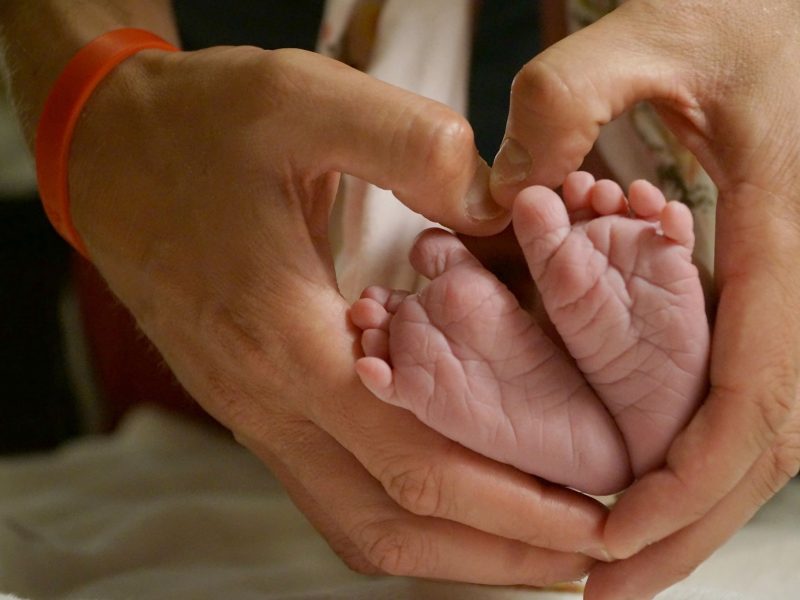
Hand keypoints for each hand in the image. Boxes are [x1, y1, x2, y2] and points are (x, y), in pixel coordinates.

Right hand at [67, 46, 604, 582]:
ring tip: (534, 543)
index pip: (413, 462)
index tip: (595, 518)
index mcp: (286, 338)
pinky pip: (334, 491)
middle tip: (587, 550)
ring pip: (358, 524)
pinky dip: (404, 512)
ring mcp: (254, 412)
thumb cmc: (196, 128)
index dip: (514, 503)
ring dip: (452, 549)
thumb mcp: (302, 102)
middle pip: (391, 524)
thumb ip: (411, 147)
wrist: (108, 155)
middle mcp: (267, 398)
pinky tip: (455, 494)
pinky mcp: (255, 404)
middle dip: (498, 552)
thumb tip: (500, 202)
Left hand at [492, 1, 799, 596]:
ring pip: (767, 431)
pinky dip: (705, 447)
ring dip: (697, 501)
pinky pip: (755, 389)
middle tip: (608, 592)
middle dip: (691, 528)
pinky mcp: (781, 290)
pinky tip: (652, 469)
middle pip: (767, 446)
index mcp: (786, 238)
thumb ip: (569, 97)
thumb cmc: (749, 13)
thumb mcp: (656, 32)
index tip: (614, 541)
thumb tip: (497, 191)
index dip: (689, 487)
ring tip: (621, 555)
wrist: (795, 10)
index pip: (751, 398)